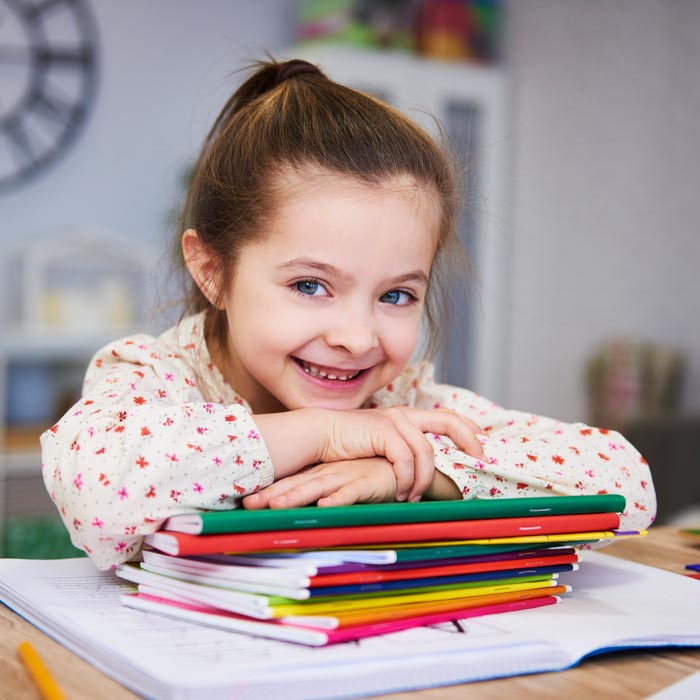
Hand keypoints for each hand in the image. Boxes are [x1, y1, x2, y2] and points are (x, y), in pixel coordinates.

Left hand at [243, 458, 396, 509]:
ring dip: (297, 496)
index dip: (269, 491)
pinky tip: (324, 506)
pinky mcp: (368, 482)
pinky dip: (338, 499)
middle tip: (247, 504)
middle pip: (297, 485)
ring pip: (318, 487)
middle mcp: (331, 474)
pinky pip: (352, 492)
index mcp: (324, 474)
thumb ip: (328, 493)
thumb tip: (306, 507)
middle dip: (272, 495)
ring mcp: (348, 476)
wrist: (406, 467)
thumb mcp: (346, 483)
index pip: (292, 482)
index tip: (244, 501)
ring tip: (276, 506)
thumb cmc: (375, 475)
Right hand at [318, 407, 483, 501]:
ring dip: (424, 479)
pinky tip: (399, 492)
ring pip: (426, 452)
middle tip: (481, 463)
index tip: (484, 446)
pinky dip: (406, 480)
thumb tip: (427, 471)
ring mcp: (395, 420)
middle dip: (469, 442)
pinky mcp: (383, 431)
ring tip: (413, 496)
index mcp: (408, 416)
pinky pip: (405, 460)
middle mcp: (405, 414)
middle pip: (449, 422)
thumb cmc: (351, 445)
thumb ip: (404, 452)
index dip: (470, 429)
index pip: (448, 417)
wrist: (321, 435)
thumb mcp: (383, 447)